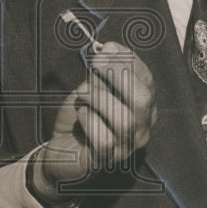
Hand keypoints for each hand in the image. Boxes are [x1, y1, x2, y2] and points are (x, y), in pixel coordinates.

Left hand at [33, 41, 155, 203]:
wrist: (59, 150)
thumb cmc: (80, 116)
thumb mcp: (91, 88)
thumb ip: (102, 73)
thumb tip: (107, 49)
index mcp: (143, 106)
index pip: (147, 80)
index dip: (128, 60)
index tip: (107, 47)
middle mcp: (141, 127)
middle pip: (143, 99)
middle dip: (119, 75)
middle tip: (95, 64)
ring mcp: (126, 147)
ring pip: (124, 119)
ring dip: (98, 98)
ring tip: (83, 95)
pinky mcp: (106, 160)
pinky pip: (103, 139)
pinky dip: (88, 121)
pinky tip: (81, 117)